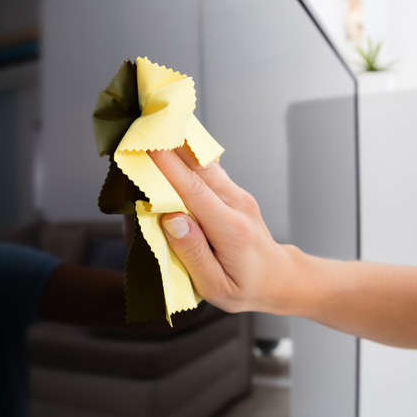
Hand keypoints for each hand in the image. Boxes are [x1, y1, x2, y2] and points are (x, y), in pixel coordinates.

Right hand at [148, 148, 305, 314]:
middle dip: (167, 145)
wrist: (278, 277)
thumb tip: (171, 220)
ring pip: (202, 162)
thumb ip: (193, 253)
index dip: (167, 166)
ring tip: (148, 132)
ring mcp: (236, 194)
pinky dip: (184, 156)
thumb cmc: (246, 288)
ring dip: (175, 145)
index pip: (193, 190)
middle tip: (138, 128)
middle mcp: (237, 203)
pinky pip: (205, 168)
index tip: (145, 145)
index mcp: (231, 229)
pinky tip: (167, 147)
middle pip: (198, 166)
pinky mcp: (231, 190)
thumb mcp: (216, 286)